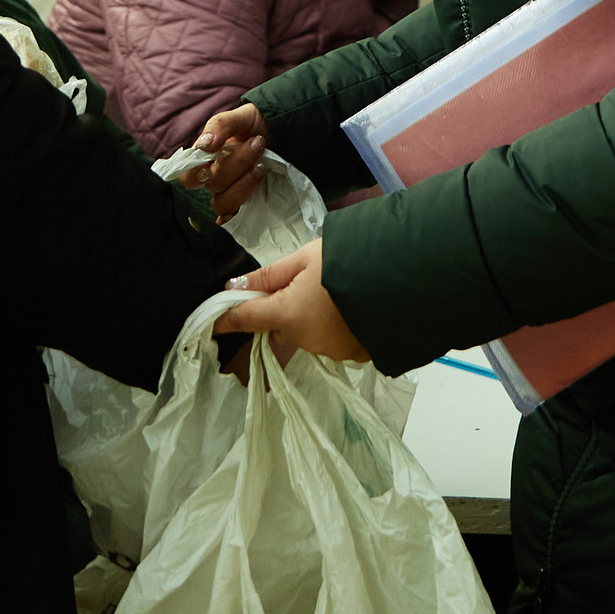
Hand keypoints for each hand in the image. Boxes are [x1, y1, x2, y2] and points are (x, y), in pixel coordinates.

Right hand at [188, 105, 268, 220]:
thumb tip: (205, 145)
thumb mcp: (240, 116)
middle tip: (257, 143)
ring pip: (224, 202)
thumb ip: (220, 125)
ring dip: (245, 183)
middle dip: (236, 163)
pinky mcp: (245, 204)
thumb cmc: (254, 125)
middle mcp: (214, 180)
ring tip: (263, 164)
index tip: (212, 157)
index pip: (188, 176)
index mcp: (205, 161)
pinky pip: (235, 217)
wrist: (280, 133)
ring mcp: (229, 193)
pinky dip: (241, 210)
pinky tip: (257, 191)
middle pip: (213, 184)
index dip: (195, 172)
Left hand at [213, 241, 369, 363]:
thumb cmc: (351, 260)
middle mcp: (304, 339)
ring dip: (310, 317)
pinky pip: (332, 340)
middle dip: (282, 309)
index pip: (245, 319)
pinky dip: (334, 327)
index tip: (210, 323)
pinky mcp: (354, 355)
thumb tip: (235, 286)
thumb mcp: (306, 258)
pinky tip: (351, 307)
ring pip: (306, 333)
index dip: (225, 318)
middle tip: (302, 281)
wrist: (404, 280)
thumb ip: (270, 275)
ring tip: (334, 291)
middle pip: (279, 325)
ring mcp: (331, 350)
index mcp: (287, 314)